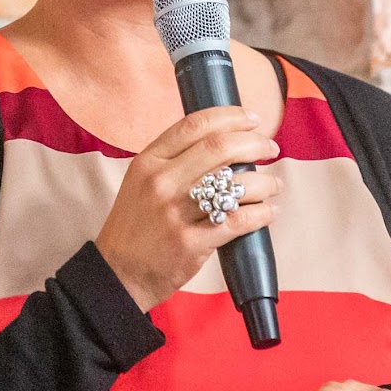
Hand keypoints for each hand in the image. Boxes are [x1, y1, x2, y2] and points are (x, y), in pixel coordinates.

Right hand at [95, 106, 281, 312]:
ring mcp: (176, 213)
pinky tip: (268, 211)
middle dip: (255, 143)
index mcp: (149, 162)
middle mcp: (161, 182)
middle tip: (270, 148)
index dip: (230, 117)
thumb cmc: (135, 226)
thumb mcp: (141, 181)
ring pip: (235, 184)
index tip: (252, 119)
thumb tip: (221, 141)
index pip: (195, 126)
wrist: (117, 273)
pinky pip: (238, 221)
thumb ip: (173, 160)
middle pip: (220, 148)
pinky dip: (261, 213)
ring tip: (274, 184)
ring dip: (265, 181)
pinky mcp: (191, 243)